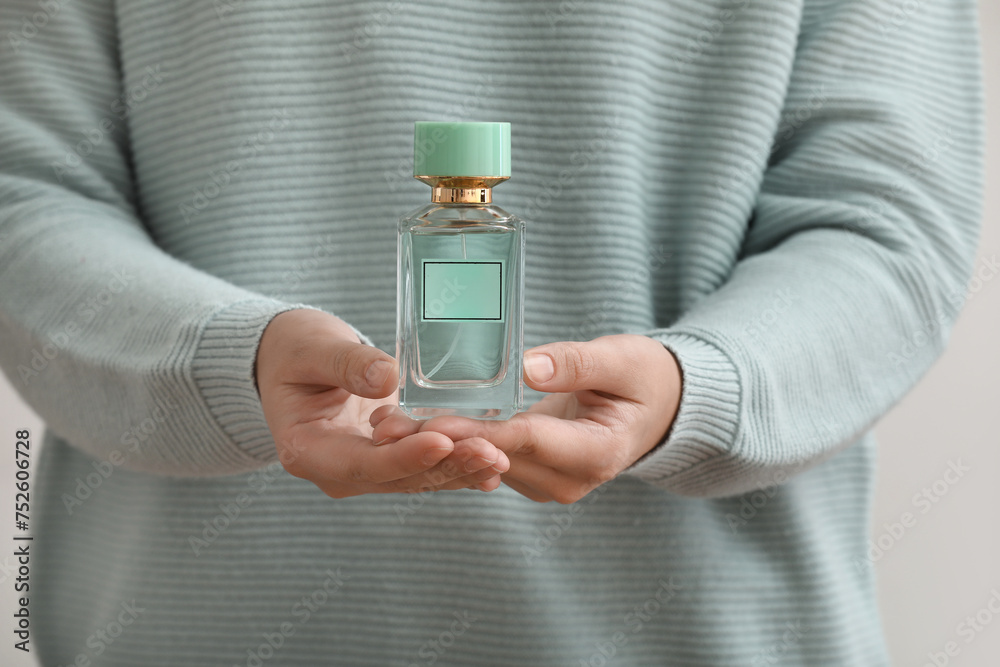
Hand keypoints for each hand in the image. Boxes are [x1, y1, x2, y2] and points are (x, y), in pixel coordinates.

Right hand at [255, 309, 508, 497]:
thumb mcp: (313, 348)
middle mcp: (338, 471)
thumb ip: (347, 363)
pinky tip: (495, 465)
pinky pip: (427, 468)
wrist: (292, 360)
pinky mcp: (389, 460)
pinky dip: (459, 466)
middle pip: (398, 477)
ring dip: (460, 470)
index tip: (442, 441)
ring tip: (500, 458)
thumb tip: (386, 377)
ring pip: (418, 477)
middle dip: (446, 466)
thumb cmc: (296, 350)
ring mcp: (366, 470)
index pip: (363, 463)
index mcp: (308, 450)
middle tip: (490, 452)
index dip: (405, 456)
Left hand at [371, 334, 681, 502]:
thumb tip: (530, 367)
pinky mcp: (533, 473)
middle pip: (494, 459)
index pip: (525, 441)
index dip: (476, 432)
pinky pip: (488, 460)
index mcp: (595, 453)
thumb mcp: (621, 359)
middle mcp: (567, 480)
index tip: (432, 421)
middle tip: (386, 422)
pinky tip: (414, 423)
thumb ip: (577, 363)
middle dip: (438, 441)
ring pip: (483, 464)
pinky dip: (454, 442)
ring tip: (387, 421)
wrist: (657, 406)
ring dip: (436, 445)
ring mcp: (548, 482)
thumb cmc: (644, 377)